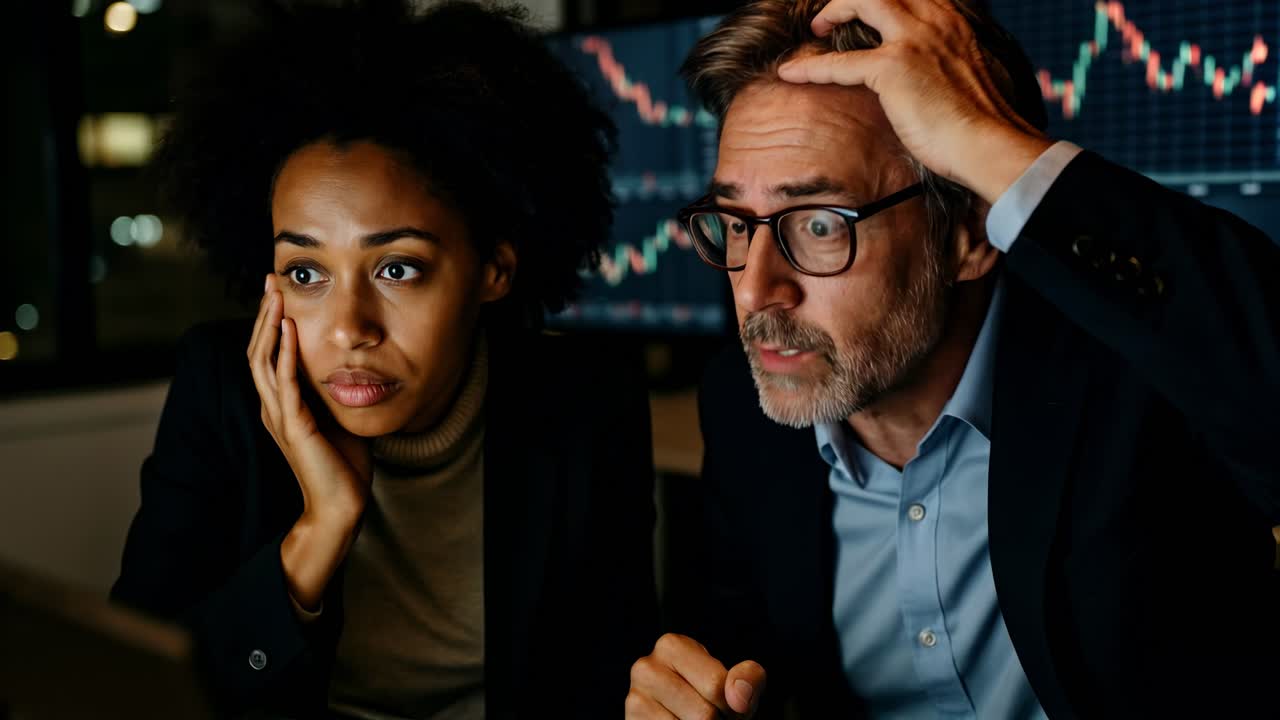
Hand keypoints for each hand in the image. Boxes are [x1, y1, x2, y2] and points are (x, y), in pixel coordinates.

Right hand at [247, 273, 371, 609]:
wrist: (340, 505)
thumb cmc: (342, 465)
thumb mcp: (336, 416)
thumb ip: (332, 391)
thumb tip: (348, 365)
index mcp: (280, 404)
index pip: (268, 353)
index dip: (270, 322)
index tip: (278, 291)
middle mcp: (272, 406)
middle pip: (258, 350)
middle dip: (264, 313)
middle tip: (270, 280)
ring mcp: (279, 416)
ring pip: (264, 361)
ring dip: (270, 325)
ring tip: (275, 295)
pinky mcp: (294, 426)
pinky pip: (285, 383)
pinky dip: (285, 354)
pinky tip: (290, 329)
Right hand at [626, 634, 765, 718]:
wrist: (682, 715)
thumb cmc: (712, 697)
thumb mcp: (737, 682)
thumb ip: (749, 679)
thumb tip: (738, 699)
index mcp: (671, 646)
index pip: (716, 686)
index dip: (734, 706)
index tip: (728, 705)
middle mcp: (645, 669)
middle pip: (704, 715)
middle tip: (713, 717)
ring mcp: (634, 700)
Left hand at [777, 0, 1052, 202]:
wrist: (989, 143)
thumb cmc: (980, 122)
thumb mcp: (968, 73)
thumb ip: (946, 58)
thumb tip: (929, 71)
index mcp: (953, 20)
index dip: (885, 0)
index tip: (864, 10)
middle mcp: (934, 20)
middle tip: (833, 16)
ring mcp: (913, 40)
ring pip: (862, 1)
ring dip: (833, 10)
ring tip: (815, 29)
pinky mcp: (893, 68)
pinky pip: (839, 63)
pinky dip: (810, 67)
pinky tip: (791, 73)